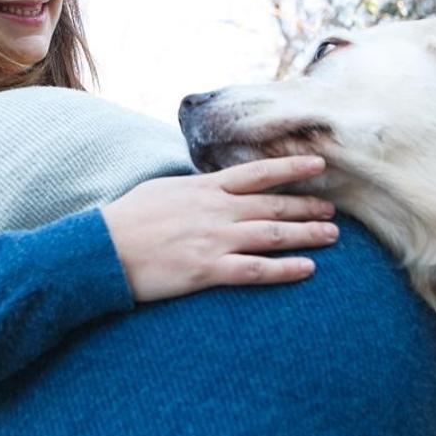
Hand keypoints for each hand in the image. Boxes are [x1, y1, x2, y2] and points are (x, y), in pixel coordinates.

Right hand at [101, 156, 337, 301]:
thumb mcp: (163, 189)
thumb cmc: (128, 220)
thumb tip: (213, 185)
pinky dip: (284, 269)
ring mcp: (214, 239)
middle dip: (307, 206)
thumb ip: (195, 188)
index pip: (258, 173)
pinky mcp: (207, 270)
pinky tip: (307, 269)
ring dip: (306, 234)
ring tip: (332, 236)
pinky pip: (255, 270)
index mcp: (204, 187)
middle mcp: (215, 210)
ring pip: (272, 234)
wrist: (102, 250)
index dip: (291, 168)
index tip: (319, 165)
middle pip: (273, 204)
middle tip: (332, 210)